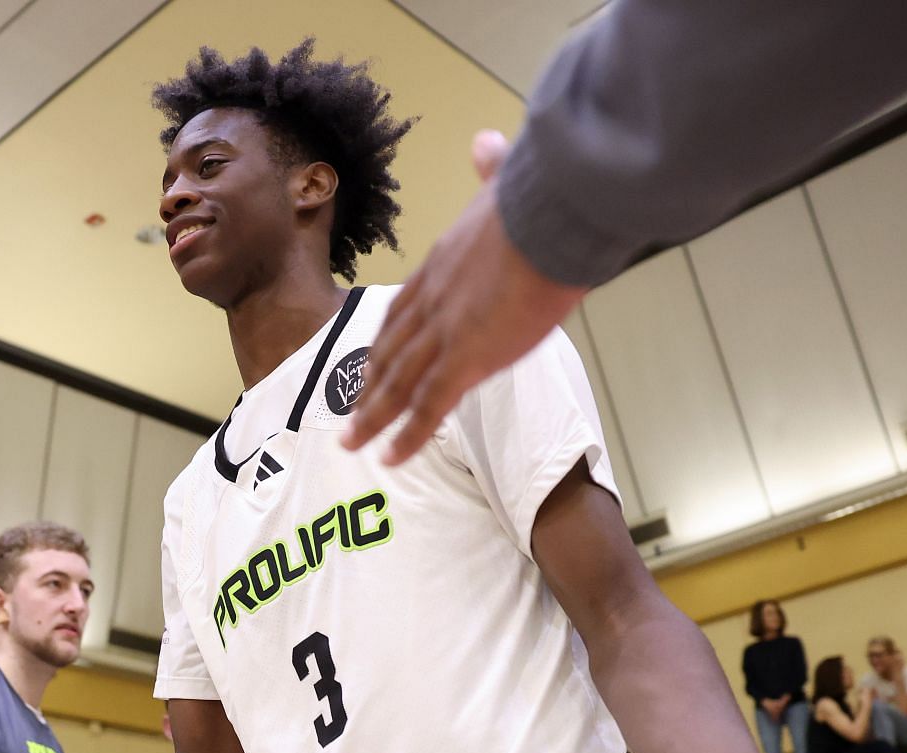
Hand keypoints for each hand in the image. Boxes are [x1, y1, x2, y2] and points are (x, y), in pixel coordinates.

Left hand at [344, 130, 587, 464]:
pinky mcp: (468, 358)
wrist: (552, 209)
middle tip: (353, 411)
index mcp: (444, 263)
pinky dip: (407, 435)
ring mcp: (447, 331)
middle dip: (370, 383)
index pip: (405, 307)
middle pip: (390, 349)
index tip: (374, 357)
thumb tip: (488, 141)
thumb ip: (494, 169)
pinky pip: (429, 406)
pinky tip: (390, 457)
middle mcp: (434, 299)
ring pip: (398, 383)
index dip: (388, 336)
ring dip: (374, 417)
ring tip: (353, 443)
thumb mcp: (508, 180)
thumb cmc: (542, 194)